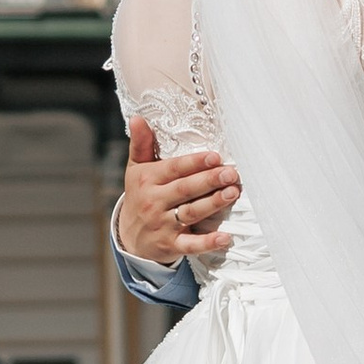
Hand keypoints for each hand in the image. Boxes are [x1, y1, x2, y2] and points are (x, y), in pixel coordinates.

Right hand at [118, 115, 237, 267]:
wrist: (130, 236)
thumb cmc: (141, 195)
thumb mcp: (136, 169)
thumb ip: (140, 144)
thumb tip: (137, 117)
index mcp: (147, 180)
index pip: (174, 169)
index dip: (194, 163)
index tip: (215, 157)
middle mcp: (154, 202)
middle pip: (185, 190)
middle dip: (209, 180)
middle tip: (231, 173)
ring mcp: (163, 225)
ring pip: (191, 213)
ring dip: (213, 204)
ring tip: (232, 193)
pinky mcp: (171, 245)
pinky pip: (191, 245)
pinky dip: (208, 242)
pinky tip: (226, 237)